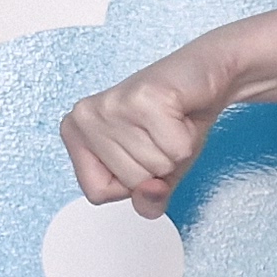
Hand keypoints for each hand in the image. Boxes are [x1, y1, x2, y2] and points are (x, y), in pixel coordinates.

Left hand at [60, 48, 234, 217]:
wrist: (201, 76)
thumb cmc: (172, 120)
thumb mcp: (155, 172)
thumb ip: (146, 199)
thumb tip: (150, 194)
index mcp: (75, 133)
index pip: (96, 193)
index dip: (129, 186)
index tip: (140, 152)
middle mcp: (84, 116)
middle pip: (129, 182)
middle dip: (158, 167)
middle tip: (160, 135)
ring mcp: (112, 106)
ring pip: (154, 167)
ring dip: (175, 152)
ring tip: (170, 124)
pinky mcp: (144, 99)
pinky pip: (175, 150)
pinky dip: (187, 139)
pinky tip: (180, 116)